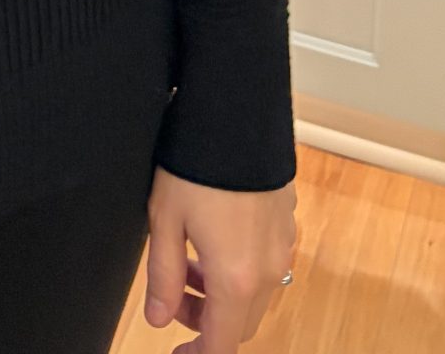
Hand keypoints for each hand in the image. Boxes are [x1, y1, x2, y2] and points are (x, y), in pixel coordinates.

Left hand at [141, 166, 296, 348]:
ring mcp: (282, 246)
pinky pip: (264, 263)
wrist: (236, 114)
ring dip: (220, 291)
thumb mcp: (165, 221)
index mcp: (236, 279)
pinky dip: (238, 266)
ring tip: (185, 258)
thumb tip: (157, 318)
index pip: (223, 344)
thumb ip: (161, 276)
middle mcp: (269, 270)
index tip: (178, 353)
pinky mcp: (286, 222)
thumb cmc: (197, 165)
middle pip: (240, 322)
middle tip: (171, 296)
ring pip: (253, 292)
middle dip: (204, 319)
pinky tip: (212, 236)